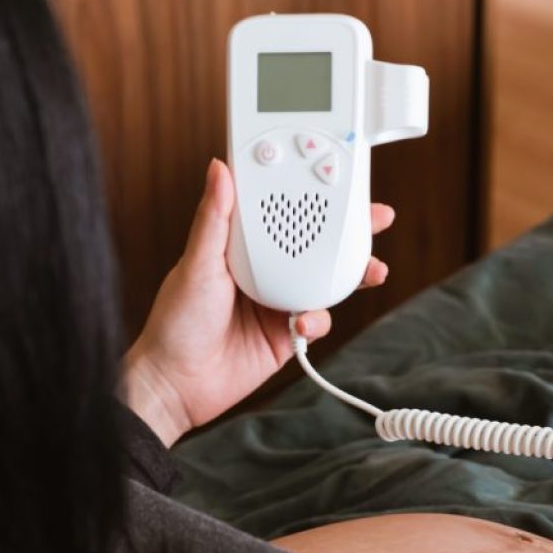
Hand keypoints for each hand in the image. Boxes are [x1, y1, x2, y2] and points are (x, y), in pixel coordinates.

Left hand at [122, 159, 394, 445]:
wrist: (177, 383)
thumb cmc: (175, 322)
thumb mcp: (196, 263)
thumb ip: (214, 218)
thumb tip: (218, 169)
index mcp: (242, 247)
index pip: (282, 211)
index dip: (309, 194)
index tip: (336, 179)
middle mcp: (265, 271)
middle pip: (315, 244)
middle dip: (349, 232)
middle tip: (376, 217)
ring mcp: (279, 303)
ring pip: (325, 282)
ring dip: (351, 277)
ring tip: (371, 271)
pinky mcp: (288, 335)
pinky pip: (318, 321)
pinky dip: (318, 321)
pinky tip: (303, 325)